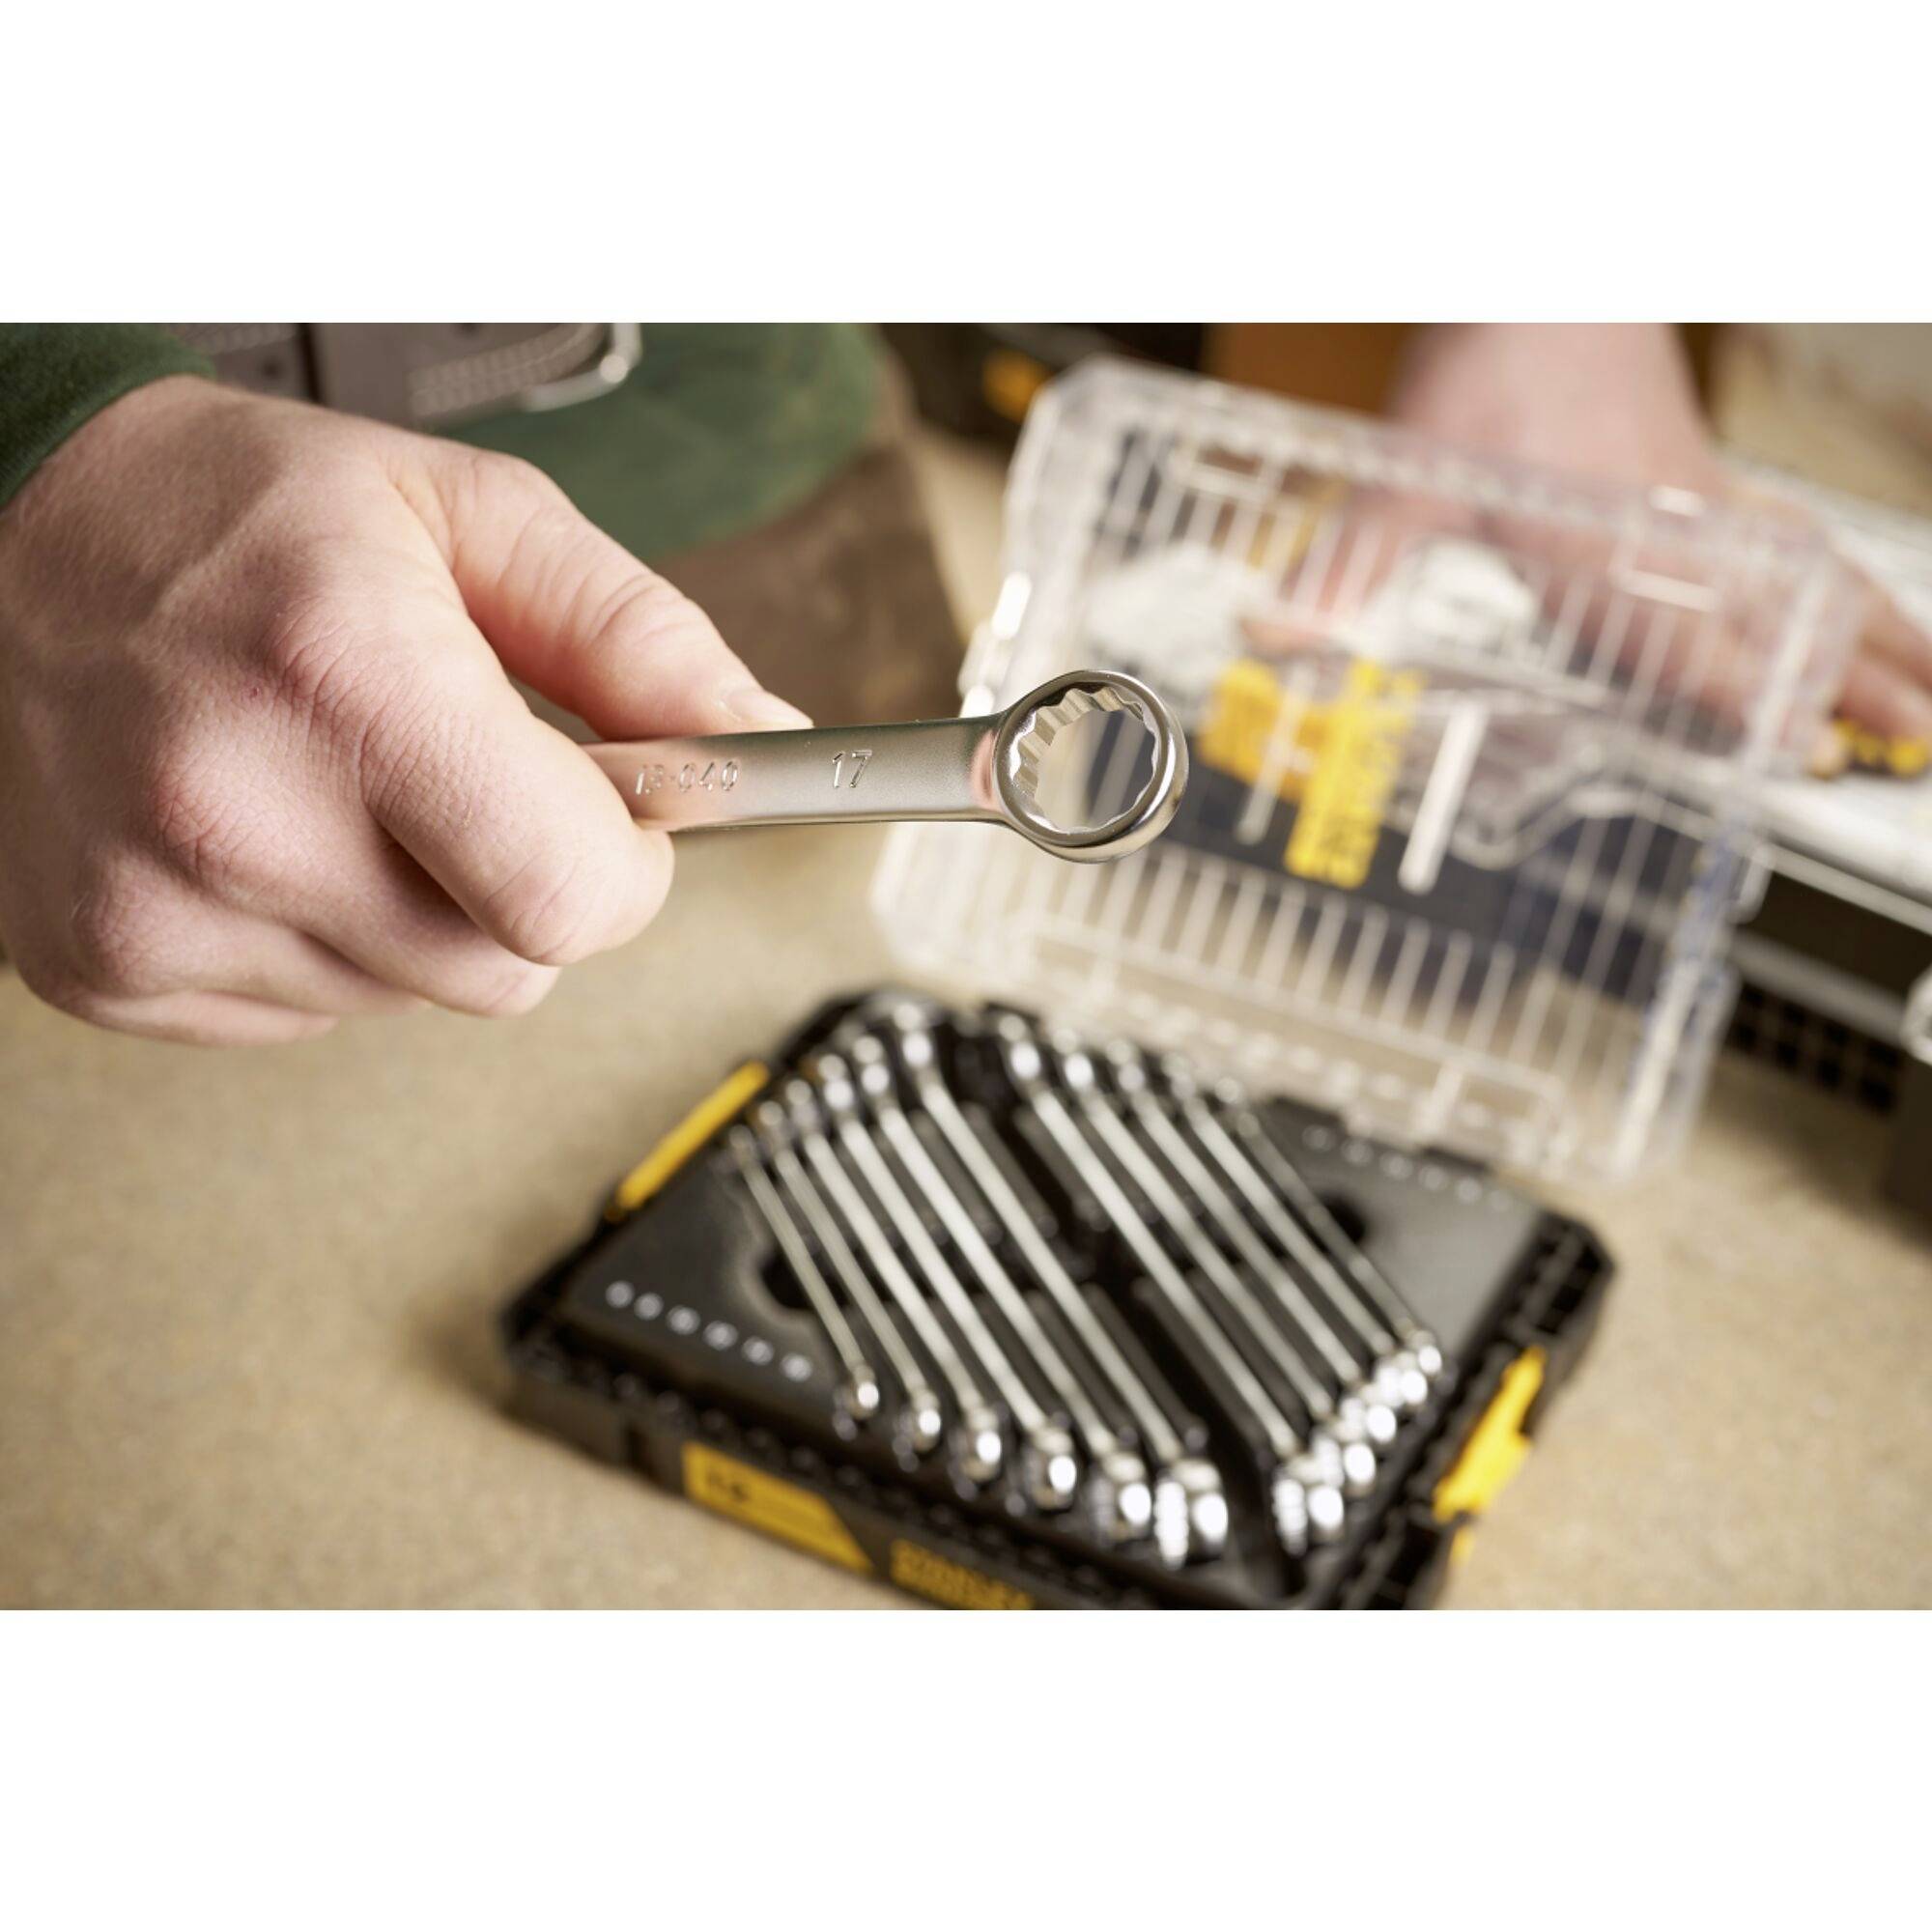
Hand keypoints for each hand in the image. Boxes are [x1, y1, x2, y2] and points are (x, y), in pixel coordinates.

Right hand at [0, 377, 808, 1044]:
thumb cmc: (231, 513)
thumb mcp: (469, 515)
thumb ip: (636, 635)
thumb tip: (759, 738)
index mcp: (346, 682)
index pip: (572, 899)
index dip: (628, 868)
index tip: (617, 817)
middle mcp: (236, 814)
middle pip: (506, 969)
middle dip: (526, 884)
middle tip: (461, 774)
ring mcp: (158, 910)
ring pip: (413, 994)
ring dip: (420, 907)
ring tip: (339, 782)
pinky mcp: (109, 969)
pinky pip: (312, 1009)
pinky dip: (323, 935)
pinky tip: (271, 830)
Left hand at [1388, 325, 1931, 750]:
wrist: (1537, 276)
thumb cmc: (1477, 376)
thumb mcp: (1399, 480)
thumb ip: (1345, 566)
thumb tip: (1268, 632)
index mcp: (1597, 545)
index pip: (1687, 637)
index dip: (1745, 698)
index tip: (1798, 747)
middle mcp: (1665, 532)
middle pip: (1774, 619)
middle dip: (1843, 688)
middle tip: (1913, 746)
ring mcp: (1699, 505)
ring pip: (1805, 579)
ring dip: (1871, 640)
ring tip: (1928, 700)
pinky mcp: (1707, 479)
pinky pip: (1791, 539)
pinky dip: (1840, 583)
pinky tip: (1867, 609)